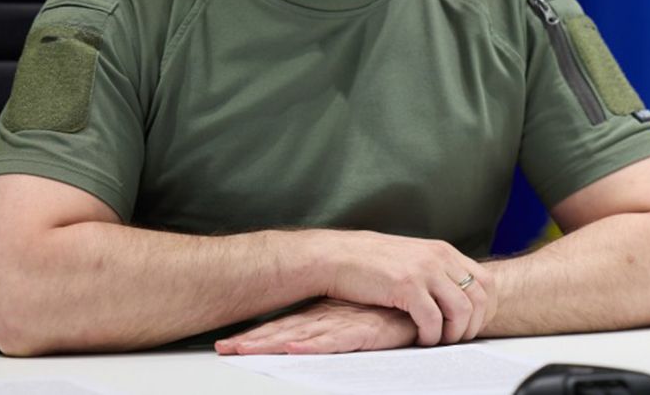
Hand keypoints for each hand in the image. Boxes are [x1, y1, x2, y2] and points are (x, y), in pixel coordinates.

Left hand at [214, 299, 416, 354]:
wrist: (426, 298)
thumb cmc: (395, 310)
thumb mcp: (361, 317)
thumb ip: (340, 324)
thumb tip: (313, 335)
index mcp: (326, 314)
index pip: (286, 325)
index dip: (258, 335)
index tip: (230, 344)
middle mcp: (330, 317)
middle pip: (284, 331)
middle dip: (253, 342)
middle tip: (223, 349)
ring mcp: (344, 323)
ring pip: (300, 336)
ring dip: (271, 345)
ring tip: (243, 351)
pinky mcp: (364, 331)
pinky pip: (333, 342)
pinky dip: (311, 346)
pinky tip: (293, 349)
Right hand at [317, 230, 495, 346]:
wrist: (337, 256)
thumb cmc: (370, 262)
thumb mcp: (412, 258)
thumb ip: (436, 270)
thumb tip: (455, 296)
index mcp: (442, 251)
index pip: (485, 281)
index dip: (485, 308)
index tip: (472, 325)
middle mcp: (438, 257)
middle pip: (479, 297)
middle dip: (473, 325)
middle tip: (456, 339)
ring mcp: (424, 270)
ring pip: (461, 310)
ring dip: (454, 333)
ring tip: (439, 340)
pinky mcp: (406, 285)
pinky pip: (432, 320)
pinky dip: (431, 336)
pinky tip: (420, 338)